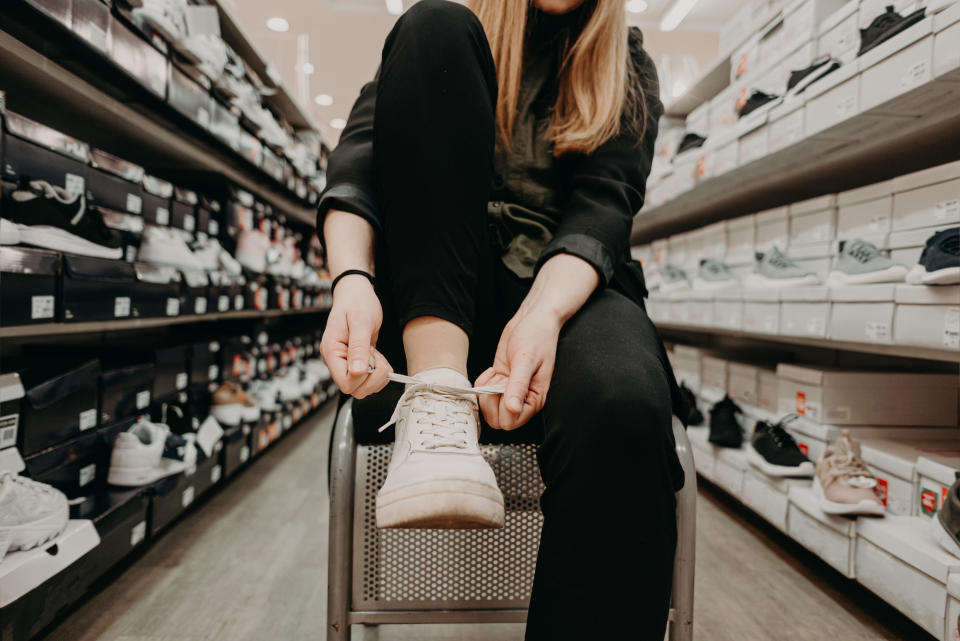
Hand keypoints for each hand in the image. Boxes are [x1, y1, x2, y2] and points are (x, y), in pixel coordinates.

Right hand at [320, 276, 392, 397]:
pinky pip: (368, 380)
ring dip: (377, 375)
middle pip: (354, 389)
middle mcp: (336, 361)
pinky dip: (378, 373)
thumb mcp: (360, 321)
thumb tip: (358, 371)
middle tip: (376, 356)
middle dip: (373, 377)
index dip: (362, 376)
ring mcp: (345, 363)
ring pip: (362, 388)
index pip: (345, 382)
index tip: (371, 357)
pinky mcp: (356, 363)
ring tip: (376, 354)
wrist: (356, 294)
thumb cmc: (357, 303)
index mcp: (331, 352)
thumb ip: (359, 347)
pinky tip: (376, 356)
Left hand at [475, 308, 559, 429]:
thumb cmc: (536, 337)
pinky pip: (484, 394)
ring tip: (496, 374)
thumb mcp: (526, 360)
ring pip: (489, 408)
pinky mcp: (501, 382)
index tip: (503, 386)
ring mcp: (510, 392)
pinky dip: (482, 383)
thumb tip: (513, 409)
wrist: (532, 320)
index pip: (511, 421)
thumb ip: (518, 386)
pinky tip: (492, 371)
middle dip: (491, 400)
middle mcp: (523, 399)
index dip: (501, 406)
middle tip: (498, 380)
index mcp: (534, 399)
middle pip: (497, 420)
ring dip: (486, 392)